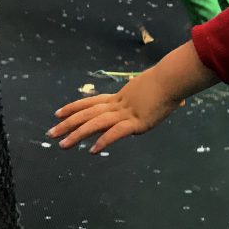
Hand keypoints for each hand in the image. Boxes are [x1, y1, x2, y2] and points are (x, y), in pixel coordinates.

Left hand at [49, 70, 181, 153]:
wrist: (173, 78)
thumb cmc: (169, 80)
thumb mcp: (156, 88)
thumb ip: (160, 97)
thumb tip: (179, 100)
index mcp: (121, 96)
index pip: (92, 101)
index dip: (74, 107)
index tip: (58, 113)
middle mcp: (119, 105)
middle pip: (88, 113)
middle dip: (67, 124)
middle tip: (50, 134)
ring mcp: (127, 114)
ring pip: (96, 123)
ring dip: (78, 134)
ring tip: (63, 145)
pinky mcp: (137, 122)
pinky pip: (116, 133)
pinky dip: (104, 141)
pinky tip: (93, 150)